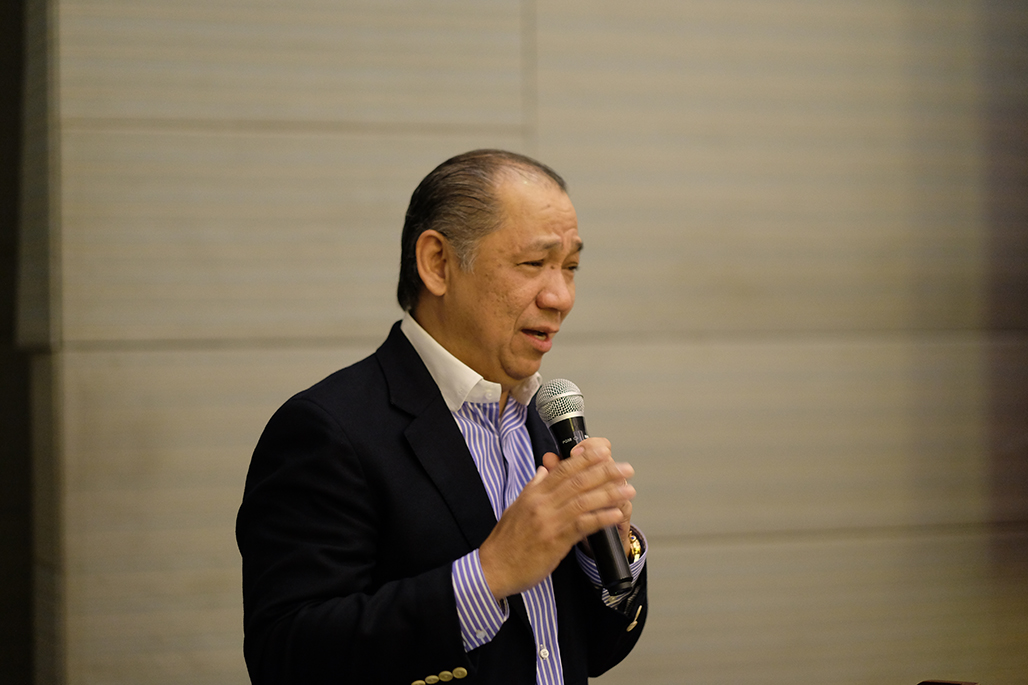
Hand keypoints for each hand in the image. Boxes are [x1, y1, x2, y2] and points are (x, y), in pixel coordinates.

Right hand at [478, 437, 634, 599]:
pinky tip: (616, 513)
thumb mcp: (516, 507)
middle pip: (578, 481)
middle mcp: (542, 503)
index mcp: (534, 493)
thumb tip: (544, 470)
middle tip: (625, 468)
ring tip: (628, 489)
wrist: (493, 568)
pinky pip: (582, 525)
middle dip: (604, 472)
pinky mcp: (555, 541)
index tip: (604, 451)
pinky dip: (601, 518)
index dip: (585, 458)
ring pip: (583, 500)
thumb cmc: (505, 542)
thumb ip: (533, 487)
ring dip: (609, 493)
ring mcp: (549, 521)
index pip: (563, 469)